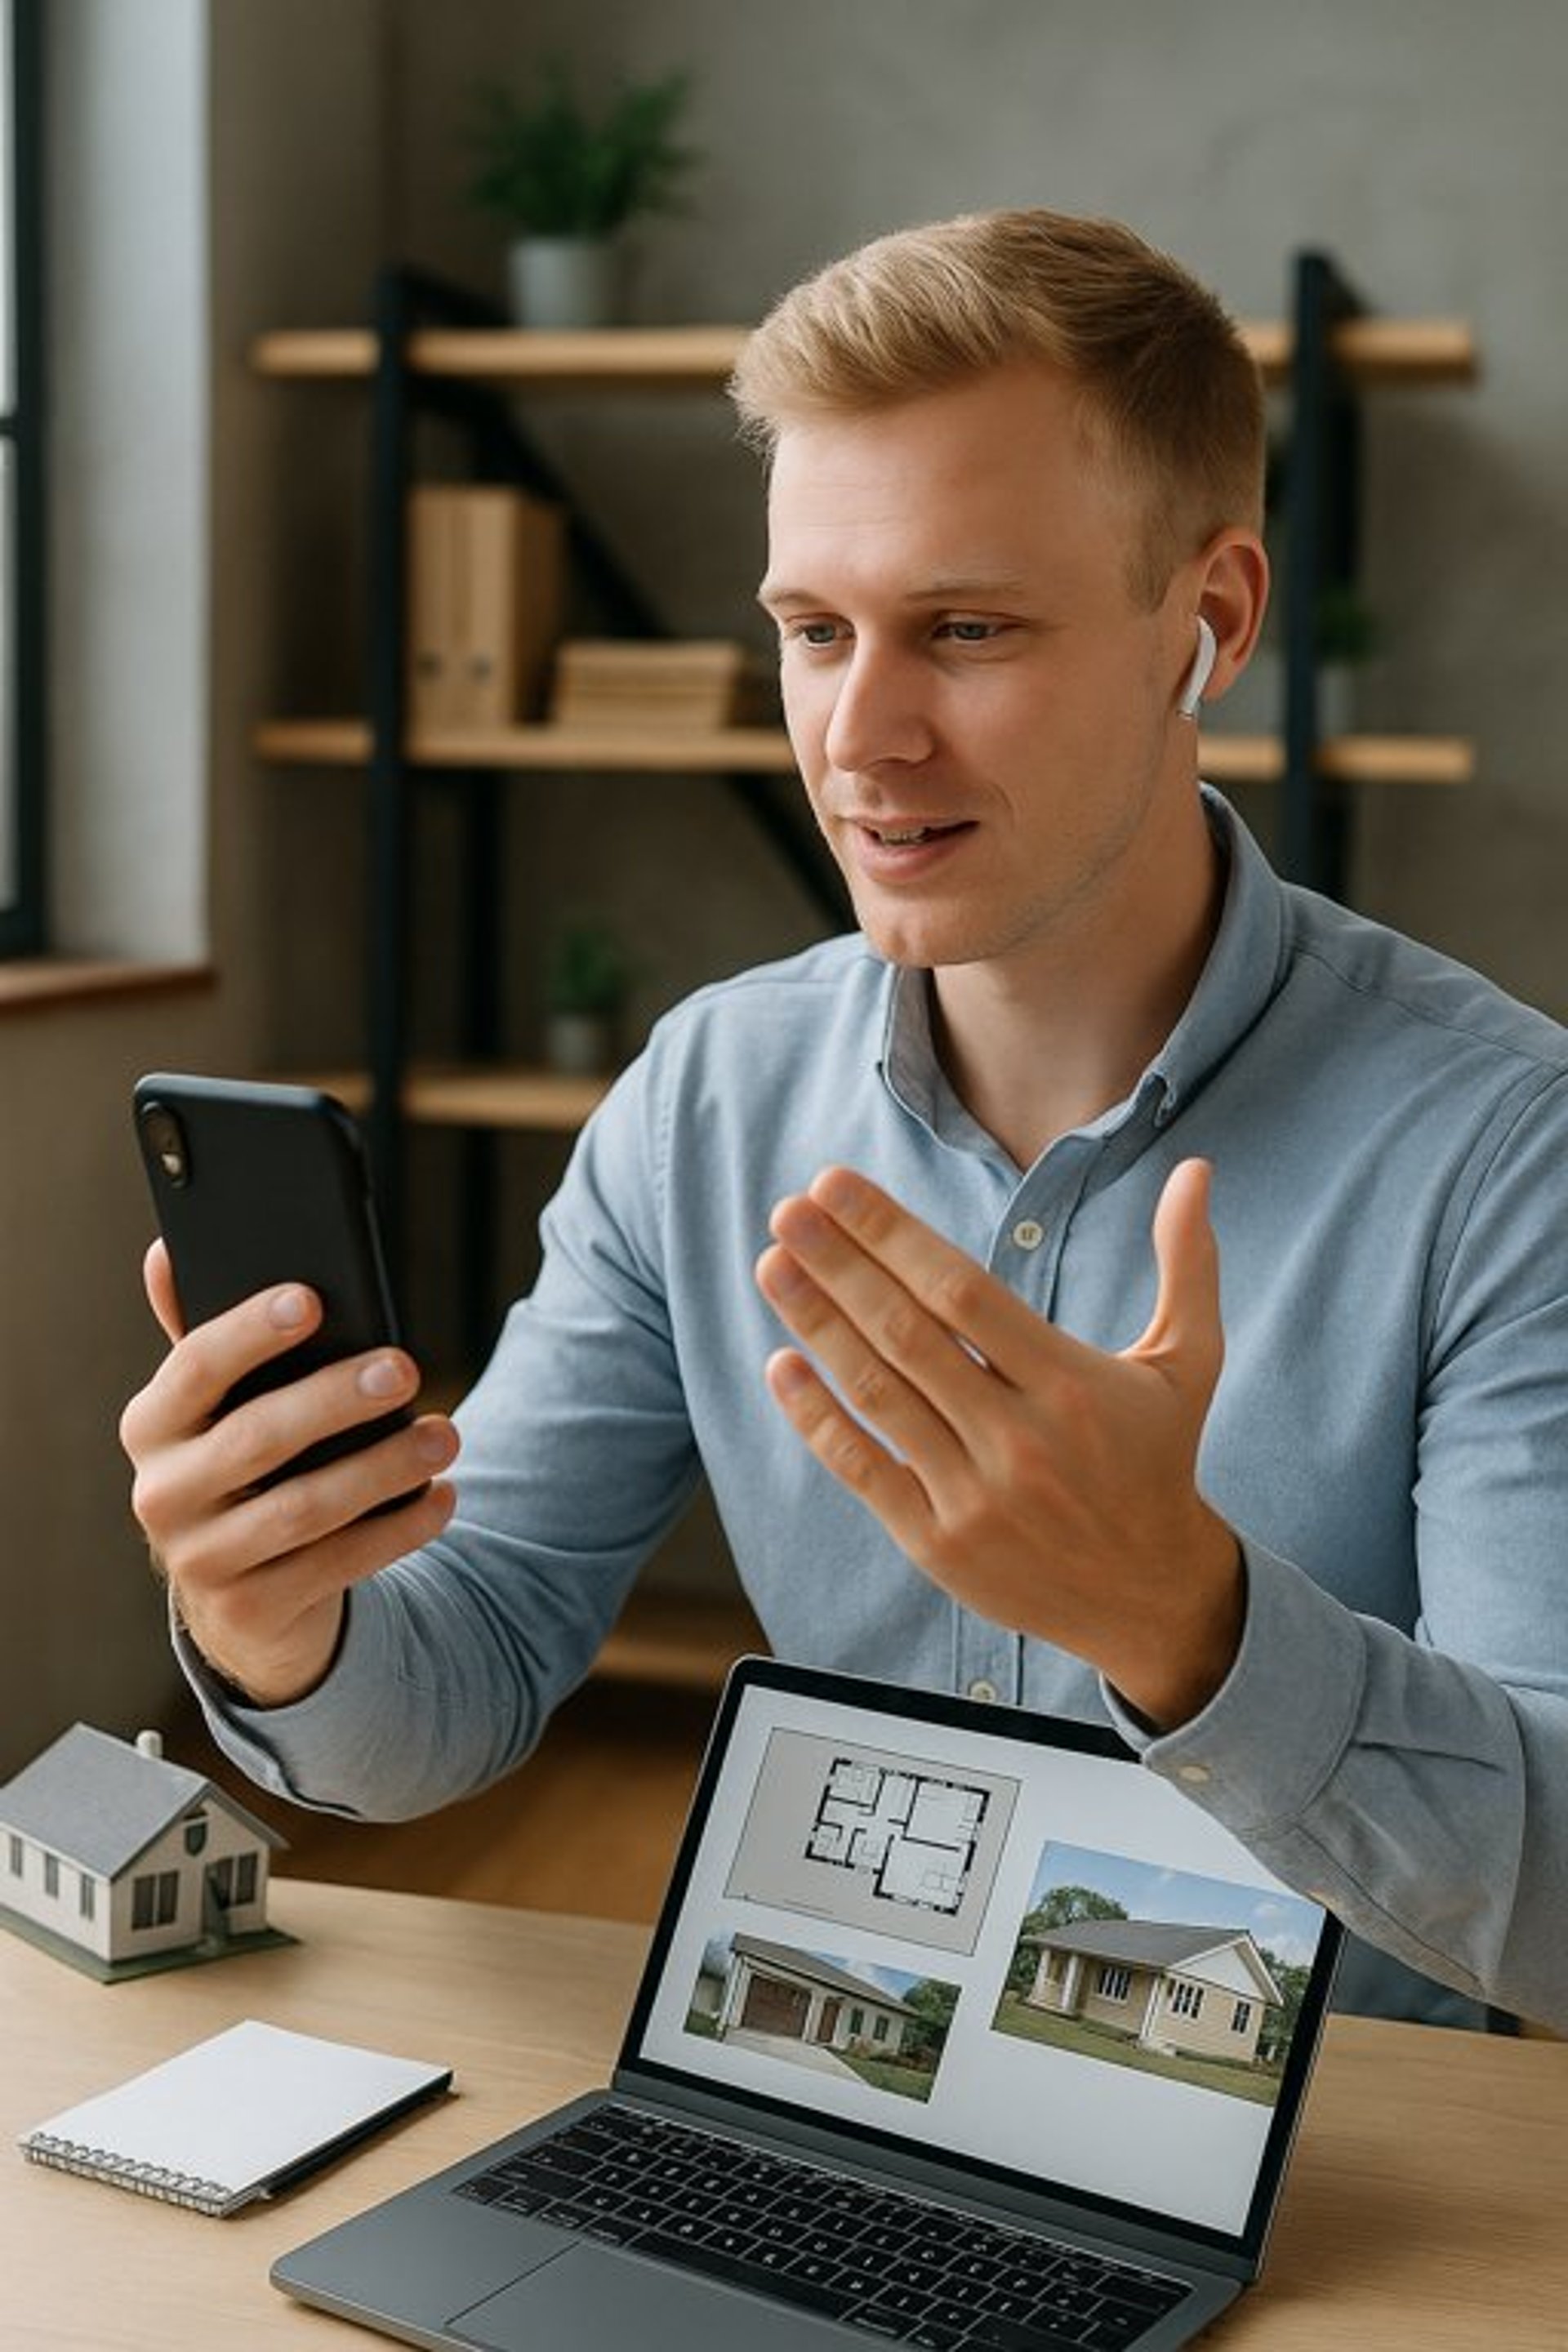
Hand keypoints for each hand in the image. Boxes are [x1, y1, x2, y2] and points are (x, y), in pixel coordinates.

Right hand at [120, 1240, 459, 1706]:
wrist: (243, 1596)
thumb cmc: (244, 1468)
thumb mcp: (218, 1409)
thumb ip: (206, 1336)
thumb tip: (165, 1249)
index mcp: (151, 1425)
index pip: (194, 1366)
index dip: (251, 1331)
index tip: (313, 1298)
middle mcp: (161, 1494)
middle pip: (257, 1438)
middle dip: (336, 1399)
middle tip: (405, 1368)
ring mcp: (201, 1561)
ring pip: (303, 1509)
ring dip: (383, 1468)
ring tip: (444, 1436)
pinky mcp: (251, 1611)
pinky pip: (337, 1566)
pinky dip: (397, 1529)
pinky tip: (441, 1497)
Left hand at [755, 1160, 1241, 1727]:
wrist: (1153, 1595)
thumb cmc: (1160, 1459)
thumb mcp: (1190, 1362)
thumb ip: (1187, 1264)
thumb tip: (1196, 1170)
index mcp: (1069, 1383)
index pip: (960, 1290)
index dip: (891, 1233)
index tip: (835, 1185)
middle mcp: (1019, 1437)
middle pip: (907, 1333)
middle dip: (838, 1265)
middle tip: (788, 1211)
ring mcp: (974, 1495)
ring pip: (878, 1394)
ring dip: (816, 1325)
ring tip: (772, 1265)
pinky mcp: (940, 1544)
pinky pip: (864, 1470)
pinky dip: (818, 1419)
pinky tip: (782, 1366)